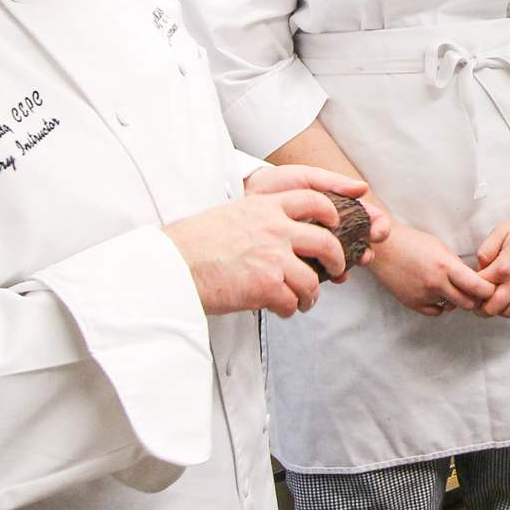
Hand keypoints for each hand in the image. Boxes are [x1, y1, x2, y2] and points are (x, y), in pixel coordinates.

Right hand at [164, 190, 347, 317]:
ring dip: (311, 295)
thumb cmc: (193, 243)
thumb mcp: (230, 214)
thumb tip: (277, 231)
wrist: (172, 265)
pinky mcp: (267, 285)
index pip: (313, 199)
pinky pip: (292, 302)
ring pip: (312, 281)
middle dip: (337, 259)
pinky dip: (289, 309)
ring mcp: (274, 257)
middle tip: (335, 268)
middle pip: (326, 243)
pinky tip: (281, 309)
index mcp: (265, 207)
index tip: (335, 224)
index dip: (331, 213)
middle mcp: (275, 229)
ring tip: (303, 300)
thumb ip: (259, 218)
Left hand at [245, 163, 391, 274]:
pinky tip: (331, 277)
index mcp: (336, 208)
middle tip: (366, 254)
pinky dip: (329, 276)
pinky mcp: (299, 260)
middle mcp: (329, 228)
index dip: (377, 224)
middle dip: (367, 249)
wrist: (244, 197)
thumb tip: (362, 188)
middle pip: (359, 242)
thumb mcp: (304, 178)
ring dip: (351, 265)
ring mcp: (315, 245)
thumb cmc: (274, 184)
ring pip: (342, 259)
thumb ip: (333, 183)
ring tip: (349, 267)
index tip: (378, 230)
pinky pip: (319, 272)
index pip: (366, 217)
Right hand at [367, 222, 495, 316]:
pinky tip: (437, 293)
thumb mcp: (441, 247)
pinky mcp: (412, 303)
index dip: (488, 290)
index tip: (490, 288)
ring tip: (452, 288)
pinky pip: (435, 311)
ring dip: (457, 301)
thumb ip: (457, 265)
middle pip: (468, 303)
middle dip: (475, 298)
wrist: (384, 249)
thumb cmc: (412, 243)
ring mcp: (423, 295)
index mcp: (445, 266)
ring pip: (452, 307)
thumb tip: (473, 280)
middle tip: (475, 293)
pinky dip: (440, 305)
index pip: (477, 287)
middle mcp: (435, 283)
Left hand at [475, 206, 509, 317]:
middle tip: (478, 302)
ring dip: (500, 309)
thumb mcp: (498, 233)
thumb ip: (484, 253)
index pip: (479, 290)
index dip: (471, 291)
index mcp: (503, 268)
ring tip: (496, 299)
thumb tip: (479, 271)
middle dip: (481, 307)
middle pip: (492, 309)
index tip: (471, 289)